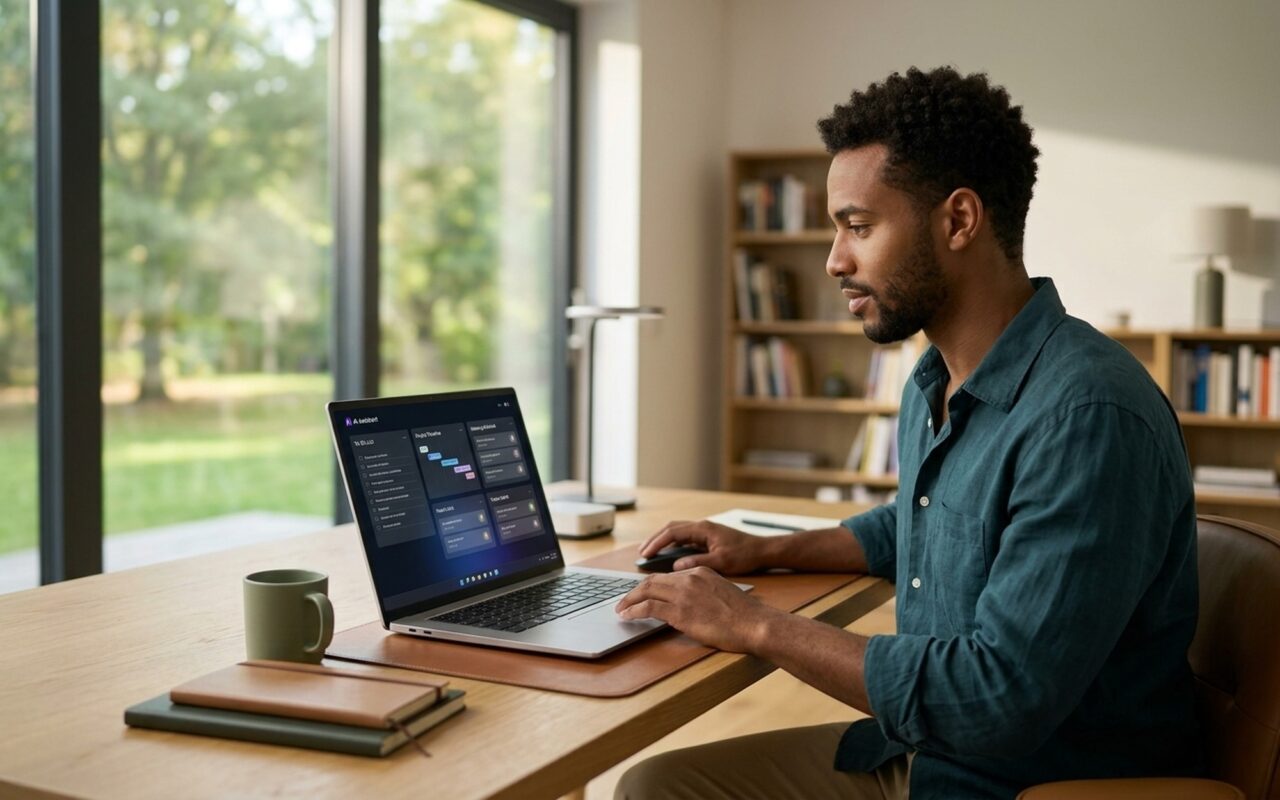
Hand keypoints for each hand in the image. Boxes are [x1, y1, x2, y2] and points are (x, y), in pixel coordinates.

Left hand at [615, 567, 778, 652]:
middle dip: (634, 591)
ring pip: (646, 591)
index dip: (651, 585)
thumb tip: (691, 604)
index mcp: (700, 572)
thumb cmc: (745, 616)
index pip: (667, 576)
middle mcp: (690, 578)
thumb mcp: (723, 593)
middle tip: (624, 601)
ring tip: (620, 609)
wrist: (755, 623)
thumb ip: (704, 592)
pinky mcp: (680, 612)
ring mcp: (684, 594)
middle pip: (652, 580)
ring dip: (629, 600)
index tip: (641, 592)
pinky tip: (627, 616)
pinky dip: (634, 610)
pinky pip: (649, 608)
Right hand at [639, 520, 771, 574]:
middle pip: (671, 529)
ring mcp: (704, 532)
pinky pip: (685, 539)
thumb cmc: (746, 554)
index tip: (645, 554)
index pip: (673, 532)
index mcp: (703, 529)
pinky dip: (673, 546)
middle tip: (642, 553)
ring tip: (649, 555)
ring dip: (663, 542)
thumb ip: (698, 562)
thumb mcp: (722, 562)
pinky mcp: (707, 539)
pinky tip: (668, 557)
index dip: (656, 542)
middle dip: (655, 540)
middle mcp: (702, 527)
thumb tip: (676, 566)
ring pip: (677, 533)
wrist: (763, 550)